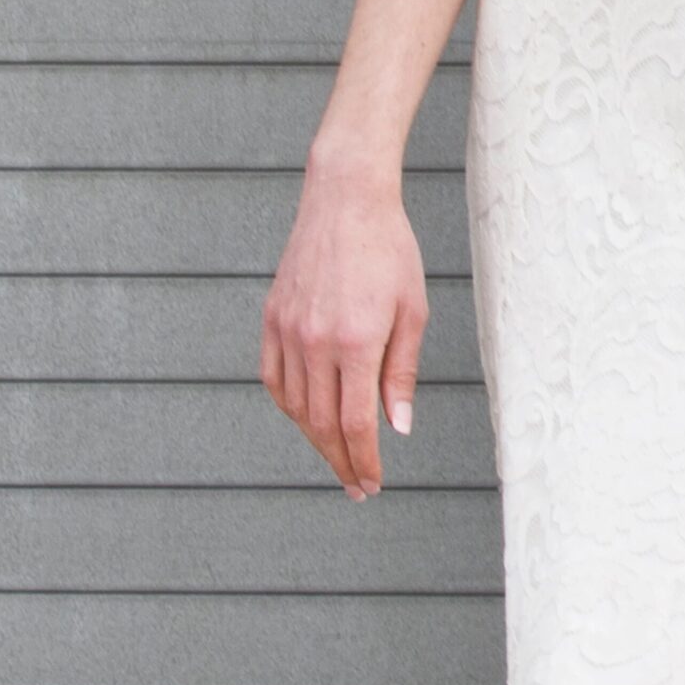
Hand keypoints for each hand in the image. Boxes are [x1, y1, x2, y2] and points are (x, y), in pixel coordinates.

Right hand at [260, 150, 426, 500]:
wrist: (346, 199)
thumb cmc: (389, 250)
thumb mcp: (412, 311)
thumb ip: (400, 373)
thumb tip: (396, 428)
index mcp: (355, 341)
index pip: (355, 424)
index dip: (363, 461)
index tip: (371, 483)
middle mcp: (314, 341)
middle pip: (322, 424)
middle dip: (341, 462)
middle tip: (357, 486)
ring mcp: (287, 330)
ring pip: (295, 407)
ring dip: (315, 439)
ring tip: (338, 456)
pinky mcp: (272, 318)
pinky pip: (274, 379)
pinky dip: (290, 406)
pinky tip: (308, 417)